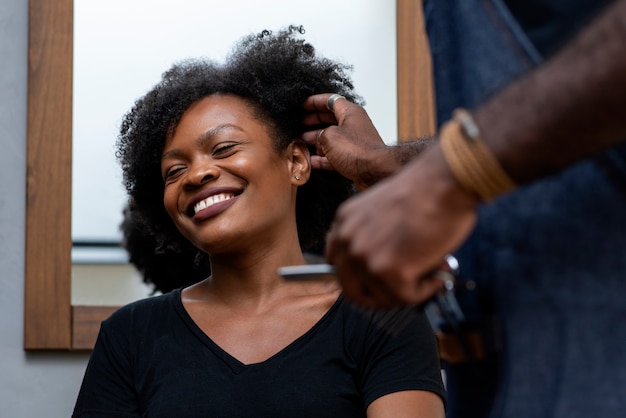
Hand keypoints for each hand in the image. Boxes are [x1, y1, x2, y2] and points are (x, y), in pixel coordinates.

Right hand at [301, 93, 399, 189]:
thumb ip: (319, 135)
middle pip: (330, 118)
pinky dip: (322, 157)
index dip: (315, 101)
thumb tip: (317, 141)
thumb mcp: (329, 136)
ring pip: (331, 138)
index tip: (302, 105)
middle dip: (313, 121)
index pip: (330, 100)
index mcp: (350, 112)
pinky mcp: (353, 158)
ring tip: (301, 141)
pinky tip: (311, 160)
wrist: (375, 171)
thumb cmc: (358, 150)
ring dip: (316, 140)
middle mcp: (353, 125)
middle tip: (300, 123)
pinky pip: (334, 155)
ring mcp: (354, 142)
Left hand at [326, 144, 479, 307]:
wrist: (443, 182)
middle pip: (352, 290)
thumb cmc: (425, 190)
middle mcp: (347, 240)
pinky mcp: (387, 271)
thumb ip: (372, 235)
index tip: (380, 280)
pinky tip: (438, 269)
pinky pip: (406, 298)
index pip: (337, 265)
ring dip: (409, 291)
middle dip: (381, 296)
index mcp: (343, 222)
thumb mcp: (381, 209)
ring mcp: (364, 257)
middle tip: (406, 289)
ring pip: (382, 298)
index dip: (360, 278)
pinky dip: (427, 289)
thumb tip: (382, 266)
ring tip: (430, 269)